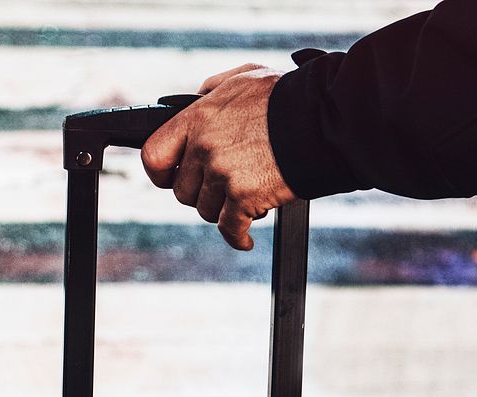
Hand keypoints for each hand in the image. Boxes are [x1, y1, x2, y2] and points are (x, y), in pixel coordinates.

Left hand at [141, 64, 295, 249]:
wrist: (322, 119)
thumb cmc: (287, 97)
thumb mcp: (243, 78)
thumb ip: (213, 90)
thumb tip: (197, 99)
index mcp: (198, 117)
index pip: (154, 154)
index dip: (160, 173)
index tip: (169, 179)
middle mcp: (204, 146)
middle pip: (183, 191)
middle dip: (201, 194)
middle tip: (222, 189)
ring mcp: (223, 173)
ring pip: (206, 211)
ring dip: (224, 211)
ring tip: (244, 201)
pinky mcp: (244, 197)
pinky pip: (230, 230)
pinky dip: (238, 237)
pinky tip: (245, 238)